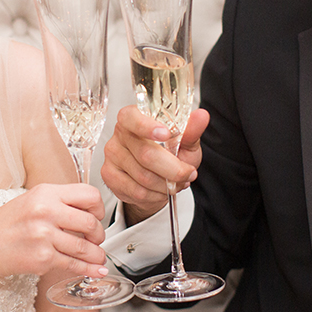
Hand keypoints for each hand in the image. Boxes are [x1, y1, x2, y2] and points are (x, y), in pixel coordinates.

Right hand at [0, 184, 107, 282]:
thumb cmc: (3, 226)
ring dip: (96, 255)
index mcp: (45, 193)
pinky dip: (88, 270)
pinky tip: (95, 270)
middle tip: (96, 239)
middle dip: (99, 234)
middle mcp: (45, 211)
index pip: (89, 195)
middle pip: (91, 222)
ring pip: (85, 247)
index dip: (99, 208)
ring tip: (97, 257)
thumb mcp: (30, 201)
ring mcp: (44, 236)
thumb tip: (88, 212)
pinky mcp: (42, 259)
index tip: (97, 216)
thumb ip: (58, 202)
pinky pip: (74, 265)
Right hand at [102, 105, 207, 223]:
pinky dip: (155, 195)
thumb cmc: (169, 153)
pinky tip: (162, 190)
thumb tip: (202, 116)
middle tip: (189, 174)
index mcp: (133, 117)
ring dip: (166, 184)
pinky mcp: (109, 175)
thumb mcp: (185, 141)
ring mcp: (112, 155)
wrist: (156, 177)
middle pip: (146, 154)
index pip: (132, 118)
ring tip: (177, 183)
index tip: (166, 134)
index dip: (148, 127)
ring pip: (143, 176)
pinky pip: (136, 191)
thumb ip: (191, 130)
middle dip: (173, 169)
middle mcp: (119, 134)